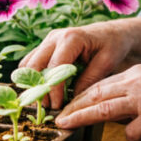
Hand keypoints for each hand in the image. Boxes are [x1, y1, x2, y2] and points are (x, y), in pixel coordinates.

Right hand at [20, 21, 134, 108]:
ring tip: (45, 102)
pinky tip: (44, 92)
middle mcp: (55, 37)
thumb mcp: (107, 62)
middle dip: (38, 88)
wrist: (112, 33)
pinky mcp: (46, 46)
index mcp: (71, 38)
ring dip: (33, 84)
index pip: (54, 66)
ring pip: (28, 64)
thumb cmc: (113, 45)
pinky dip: (34, 78)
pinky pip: (31, 62)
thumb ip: (89, 79)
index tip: (57, 106)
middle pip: (34, 64)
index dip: (53, 89)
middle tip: (47, 107)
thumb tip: (72, 101)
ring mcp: (48, 40)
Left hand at [55, 64, 140, 140]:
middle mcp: (138, 82)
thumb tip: (113, 109)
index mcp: (138, 73)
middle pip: (96, 94)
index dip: (81, 95)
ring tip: (67, 126)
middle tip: (58, 117)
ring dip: (82, 118)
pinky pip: (132, 132)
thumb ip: (133, 91)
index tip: (68, 105)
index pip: (101, 83)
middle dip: (74, 106)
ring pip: (104, 109)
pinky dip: (132, 139)